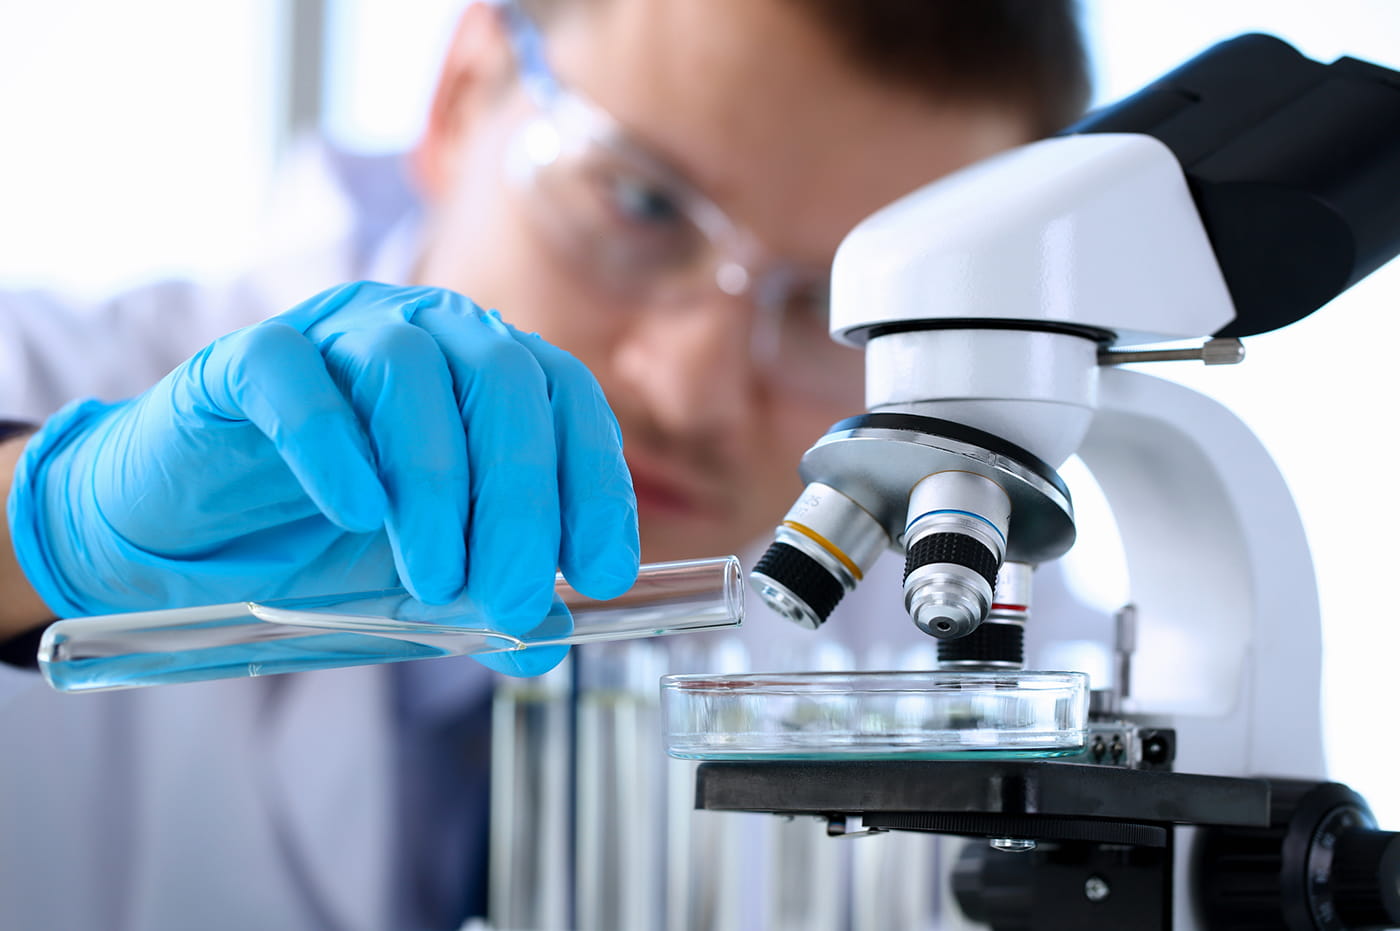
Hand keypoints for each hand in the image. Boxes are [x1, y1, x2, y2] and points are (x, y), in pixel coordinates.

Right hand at [6, 281, 638, 674]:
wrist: (186, 538)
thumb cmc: (321, 547)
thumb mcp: (422, 588)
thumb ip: (487, 605)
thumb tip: (554, 643)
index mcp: (484, 371)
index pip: (567, 399)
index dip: (594, 482)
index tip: (601, 572)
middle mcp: (424, 332)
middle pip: (501, 380)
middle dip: (521, 497)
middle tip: (513, 594)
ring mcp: (335, 335)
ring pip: (408, 370)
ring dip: (435, 480)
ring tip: (436, 579)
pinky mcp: (247, 358)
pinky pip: (297, 379)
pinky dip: (335, 445)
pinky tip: (359, 515)